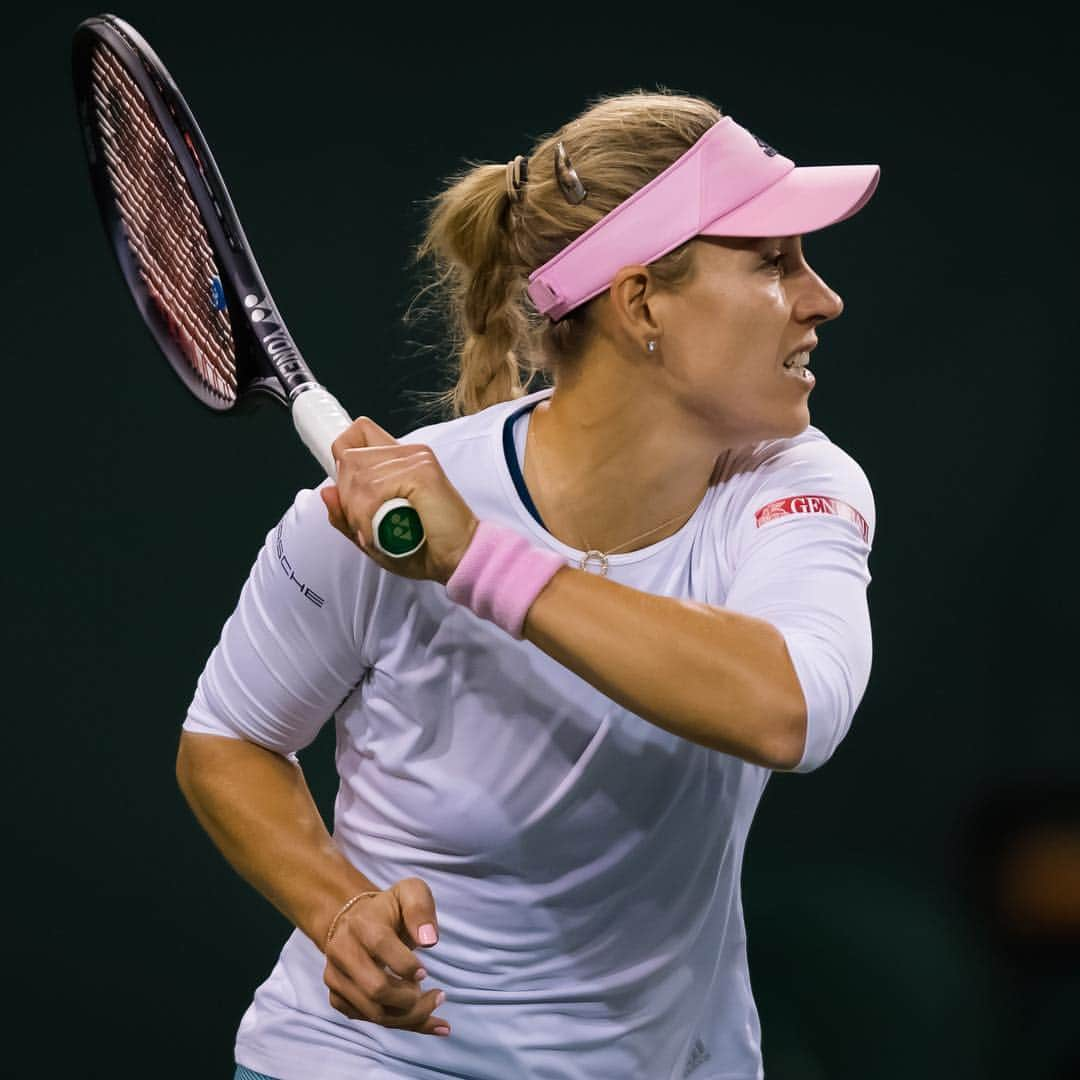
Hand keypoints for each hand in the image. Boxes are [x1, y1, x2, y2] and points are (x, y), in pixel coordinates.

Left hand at [321, 415, 478, 584]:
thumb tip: (327, 492)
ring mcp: (415, 459)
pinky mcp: (421, 473)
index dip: (344, 456)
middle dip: (347, 499)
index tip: (351, 492)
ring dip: (358, 513)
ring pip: (358, 477)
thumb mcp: (374, 535)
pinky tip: (382, 533)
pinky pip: (374, 490)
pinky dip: (369, 518)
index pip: (358, 432)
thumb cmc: (424, 548)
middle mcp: (408, 452)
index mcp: (400, 459)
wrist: (460, 558)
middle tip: (364, 526)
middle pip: (349, 459)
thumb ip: (348, 515)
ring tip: (375, 533)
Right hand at [323, 877, 449, 1036]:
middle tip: (437, 995)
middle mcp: (341, 950)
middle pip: (376, 989)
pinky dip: (400, 1024)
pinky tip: (423, 1019)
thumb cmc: (391, 909)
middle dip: (411, 1000)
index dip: (407, 965)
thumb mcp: (411, 893)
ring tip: (431, 1002)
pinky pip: (368, 1021)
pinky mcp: (337, 997)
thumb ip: (421, 909)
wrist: (356, 921)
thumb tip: (429, 939)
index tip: (426, 972)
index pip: (381, 947)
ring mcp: (335, 977)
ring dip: (409, 1016)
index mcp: (360, 923)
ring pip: (373, 1012)